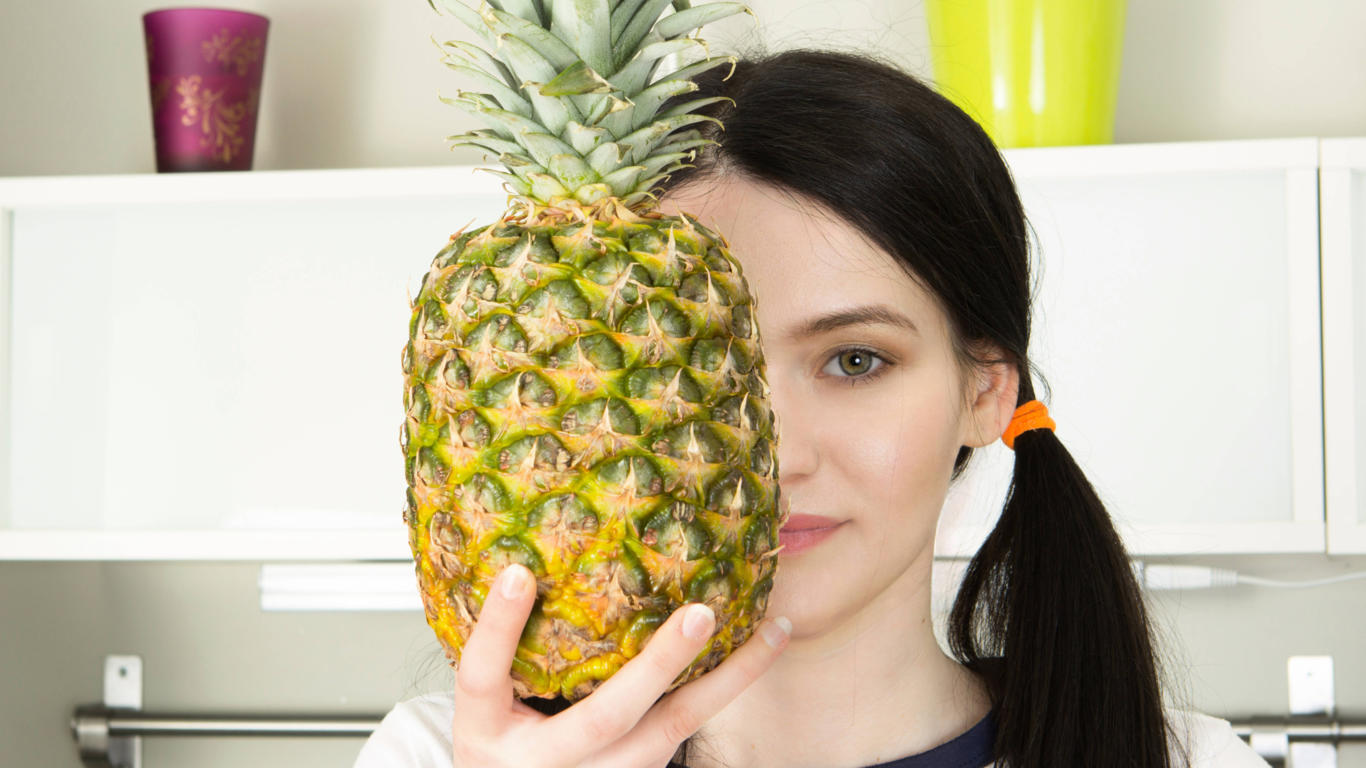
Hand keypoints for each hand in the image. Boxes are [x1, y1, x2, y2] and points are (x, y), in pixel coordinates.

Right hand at [450, 563, 790, 767]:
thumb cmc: (499, 743)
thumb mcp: (482, 706)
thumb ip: (501, 648)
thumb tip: (524, 554)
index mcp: (485, 734)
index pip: (483, 678)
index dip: (499, 627)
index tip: (518, 572)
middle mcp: (546, 764)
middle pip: (605, 716)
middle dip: (658, 664)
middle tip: (701, 614)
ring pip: (672, 730)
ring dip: (729, 681)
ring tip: (772, 631)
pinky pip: (684, 731)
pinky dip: (723, 689)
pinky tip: (756, 649)